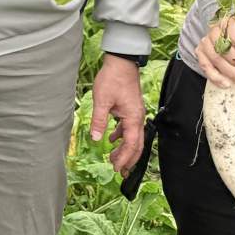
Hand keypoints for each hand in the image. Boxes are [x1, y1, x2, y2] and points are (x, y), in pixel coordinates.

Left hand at [91, 54, 146, 176]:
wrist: (121, 63)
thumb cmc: (112, 79)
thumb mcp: (101, 101)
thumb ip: (99, 121)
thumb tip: (96, 139)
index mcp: (133, 119)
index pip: (131, 145)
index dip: (124, 158)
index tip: (116, 168)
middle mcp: (137, 118)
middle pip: (136, 145)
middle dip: (128, 159)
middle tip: (119, 171)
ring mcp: (135, 114)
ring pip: (132, 137)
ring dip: (124, 149)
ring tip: (113, 159)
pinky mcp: (130, 109)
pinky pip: (128, 128)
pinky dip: (121, 136)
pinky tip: (111, 139)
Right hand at [196, 16, 234, 86]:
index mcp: (230, 24)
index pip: (228, 27)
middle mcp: (215, 31)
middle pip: (219, 44)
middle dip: (233, 60)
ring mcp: (206, 43)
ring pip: (213, 57)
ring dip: (227, 71)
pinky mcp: (200, 55)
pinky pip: (205, 66)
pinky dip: (216, 77)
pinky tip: (226, 83)